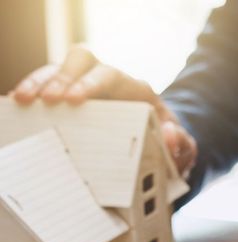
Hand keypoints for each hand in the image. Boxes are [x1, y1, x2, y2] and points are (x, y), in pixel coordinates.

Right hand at [10, 45, 196, 176]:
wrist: (162, 141)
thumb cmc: (169, 141)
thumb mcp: (182, 146)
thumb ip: (180, 142)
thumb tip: (170, 136)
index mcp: (137, 89)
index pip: (112, 76)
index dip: (91, 84)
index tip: (75, 100)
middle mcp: (110, 80)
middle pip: (81, 62)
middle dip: (61, 78)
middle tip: (47, 100)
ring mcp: (88, 86)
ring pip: (60, 69)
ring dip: (39, 81)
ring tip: (23, 100)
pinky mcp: (73, 97)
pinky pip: (50, 86)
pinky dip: (34, 91)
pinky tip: (19, 105)